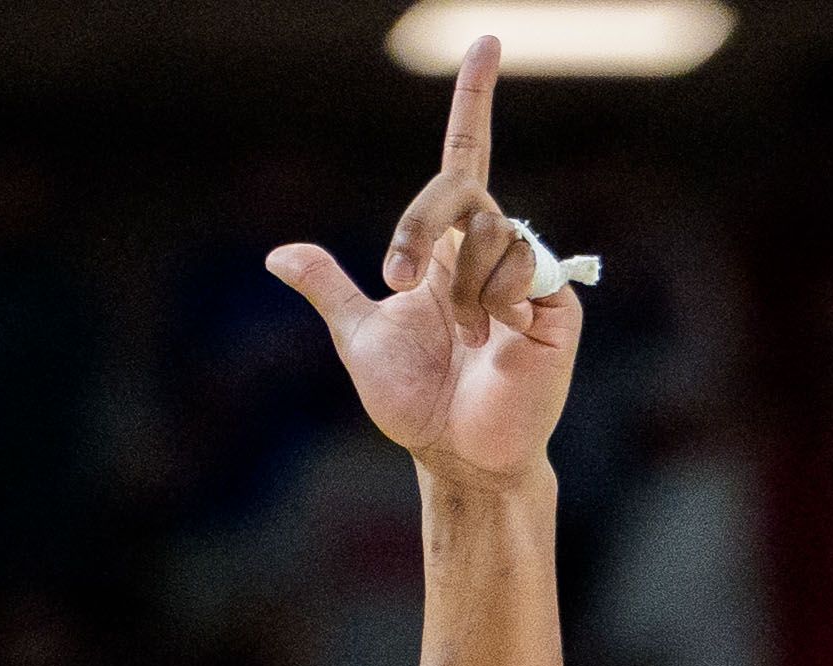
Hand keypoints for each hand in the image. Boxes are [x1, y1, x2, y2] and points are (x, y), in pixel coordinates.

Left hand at [271, 46, 592, 493]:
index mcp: (449, 248)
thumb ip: (329, 289)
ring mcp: (527, 276)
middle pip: (461, 187)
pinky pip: (521, 268)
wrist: (457, 457)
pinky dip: (495, 299)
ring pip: (488, 230)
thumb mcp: (360, 338)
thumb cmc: (417, 403)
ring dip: (458, 285)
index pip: (464, 157)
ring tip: (463, 338)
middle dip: (419, 225)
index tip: (485, 42)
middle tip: (396, 276)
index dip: (474, 99)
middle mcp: (491, 250)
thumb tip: (277, 254)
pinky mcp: (555, 306)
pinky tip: (495, 339)